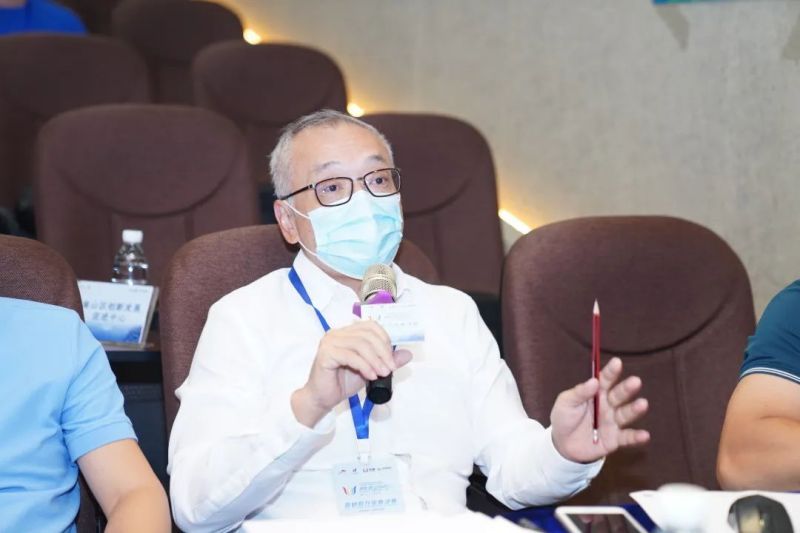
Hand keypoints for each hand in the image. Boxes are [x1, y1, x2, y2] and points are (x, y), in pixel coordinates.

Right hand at [291, 320, 411, 426]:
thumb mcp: (371, 369)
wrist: (322, 398)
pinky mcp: (325, 353)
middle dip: (383, 351)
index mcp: (347, 332)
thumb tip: (408, 354)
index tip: (392, 360)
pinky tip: (370, 376)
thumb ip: (386, 360)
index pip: (371, 326)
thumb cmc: (342, 383)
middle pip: (367, 334)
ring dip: (375, 360)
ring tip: (382, 373)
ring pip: (360, 344)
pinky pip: (350, 356)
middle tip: (390, 368)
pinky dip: (364, 365)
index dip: (385, 340)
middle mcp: (337, 333)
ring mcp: (330, 342)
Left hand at [550, 357, 649, 462]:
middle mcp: (608, 405)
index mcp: (596, 393)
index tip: (617, 362)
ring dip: (635, 409)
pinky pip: (627, 438)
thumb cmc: (564, 418)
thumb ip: (580, 392)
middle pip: (619, 395)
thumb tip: (594, 381)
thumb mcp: (566, 403)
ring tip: (643, 404)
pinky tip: (645, 435)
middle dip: (627, 388)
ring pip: (625, 414)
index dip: (611, 371)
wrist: (562, 445)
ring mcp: (612, 422)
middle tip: (635, 381)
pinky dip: (636, 437)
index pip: (605, 380)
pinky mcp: (614, 439)